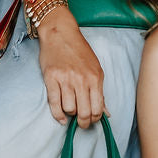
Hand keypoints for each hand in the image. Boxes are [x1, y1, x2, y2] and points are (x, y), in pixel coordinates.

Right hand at [37, 9, 104, 126]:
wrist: (61, 33)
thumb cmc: (79, 51)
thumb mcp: (95, 69)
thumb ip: (100, 91)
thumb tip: (106, 113)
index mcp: (95, 78)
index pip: (98, 108)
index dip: (95, 119)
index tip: (91, 120)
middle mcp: (81, 80)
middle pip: (84, 112)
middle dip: (83, 122)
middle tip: (81, 123)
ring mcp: (65, 79)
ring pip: (69, 109)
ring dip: (70, 113)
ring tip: (71, 109)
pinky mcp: (51, 78)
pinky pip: (54, 103)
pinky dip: (57, 115)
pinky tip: (61, 117)